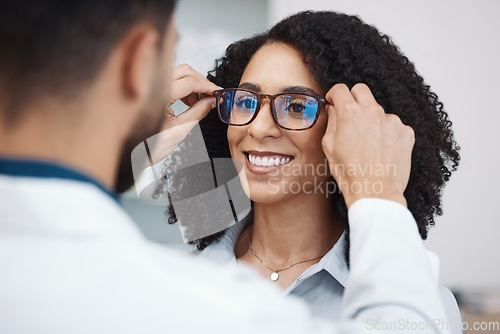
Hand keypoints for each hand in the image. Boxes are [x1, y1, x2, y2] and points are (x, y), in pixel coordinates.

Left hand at [148, 64, 220, 163]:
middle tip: (211, 95)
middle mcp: (151, 87)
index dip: (207, 86)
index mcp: (157, 96)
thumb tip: (211, 102)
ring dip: (192, 84)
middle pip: (184, 71)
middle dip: (201, 82)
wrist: (129, 154)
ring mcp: (150, 87)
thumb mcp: (179, 131)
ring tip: (198, 103)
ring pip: (178, 73)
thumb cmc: (147, 146)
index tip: (218, 93)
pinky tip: (188, 101)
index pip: (189, 82)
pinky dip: (183, 87)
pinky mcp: (150, 90)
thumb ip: (198, 113)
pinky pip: (170, 80)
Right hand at [322, 83, 414, 207]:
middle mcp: (372, 112)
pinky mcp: (405, 132)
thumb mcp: (330, 146)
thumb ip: (332, 122)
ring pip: (378, 110)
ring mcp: (392, 121)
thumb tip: (335, 110)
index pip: (341, 89)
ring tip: (368, 142)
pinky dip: (386, 133)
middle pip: (361, 90)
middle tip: (349, 114)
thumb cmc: (350, 172)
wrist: (375, 192)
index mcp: (350, 114)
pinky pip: (393, 125)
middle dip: (353, 98)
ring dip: (371, 119)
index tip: (334, 101)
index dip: (334, 95)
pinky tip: (381, 149)